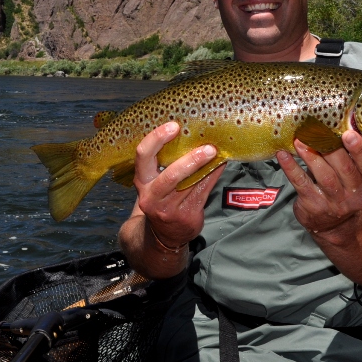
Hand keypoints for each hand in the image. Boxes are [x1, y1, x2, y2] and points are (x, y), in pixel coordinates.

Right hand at [133, 122, 224, 248]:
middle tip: (207, 147)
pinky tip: (220, 165)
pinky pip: (203, 192)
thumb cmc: (161, 198)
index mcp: (142, 181)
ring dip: (206, 167)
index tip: (174, 126)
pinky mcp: (186, 216)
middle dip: (190, 160)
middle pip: (171, 175)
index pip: (143, 155)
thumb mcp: (154, 181)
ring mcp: (169, 209)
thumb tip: (190, 132)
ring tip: (217, 152)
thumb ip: (164, 162)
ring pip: (190, 184)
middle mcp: (152, 196)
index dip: (157, 138)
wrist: (163, 235)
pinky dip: (212, 176)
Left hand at [277, 130, 361, 237]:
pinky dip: (291, 167)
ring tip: (299, 140)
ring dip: (311, 155)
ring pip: (324, 176)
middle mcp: (354, 194)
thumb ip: (348, 157)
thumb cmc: (340, 191)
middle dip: (331, 147)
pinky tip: (283, 155)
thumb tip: (332, 125)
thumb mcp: (352, 178)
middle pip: (345, 168)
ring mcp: (334, 202)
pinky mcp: (313, 204)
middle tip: (317, 130)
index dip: (359, 149)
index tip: (349, 133)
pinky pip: (301, 183)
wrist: (331, 225)